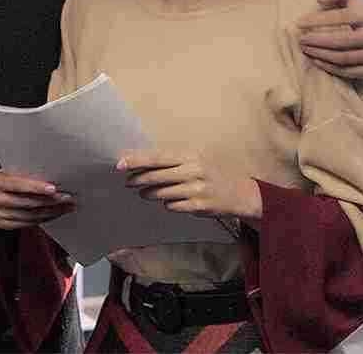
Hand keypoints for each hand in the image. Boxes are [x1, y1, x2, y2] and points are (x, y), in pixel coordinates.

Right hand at [0, 170, 76, 229]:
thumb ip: (30, 174)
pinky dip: (44, 219)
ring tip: (66, 206)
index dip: (36, 187)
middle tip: (67, 198)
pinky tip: (55, 213)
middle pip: (27, 202)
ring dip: (51, 211)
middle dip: (50, 201)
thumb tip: (55, 177)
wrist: (0, 190)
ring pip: (30, 215)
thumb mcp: (16, 171)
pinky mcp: (2, 223)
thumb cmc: (12, 177)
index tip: (54, 189)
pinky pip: (27, 224)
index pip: (18, 184)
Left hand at [117, 151, 261, 221]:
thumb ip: (174, 161)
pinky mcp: (200, 206)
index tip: (119, 163)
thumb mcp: (198, 159)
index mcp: (192, 155)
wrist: (244, 193)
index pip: (158, 157)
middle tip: (128, 182)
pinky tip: (168, 202)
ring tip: (144, 193)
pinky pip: (173, 206)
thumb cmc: (216, 173)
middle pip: (156, 176)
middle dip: (138, 180)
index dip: (136, 160)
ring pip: (162, 193)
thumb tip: (144, 163)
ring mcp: (197, 189)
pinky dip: (168, 204)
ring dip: (149, 193)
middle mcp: (194, 170)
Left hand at [296, 0, 362, 79]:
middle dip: (318, 41)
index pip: (343, 17)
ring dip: (321, 55)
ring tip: (306, 49)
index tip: (298, 23)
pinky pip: (350, 72)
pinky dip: (331, 68)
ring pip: (345, 58)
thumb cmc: (361, 13)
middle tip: (301, 40)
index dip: (318, 20)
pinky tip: (316, 60)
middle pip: (343, 41)